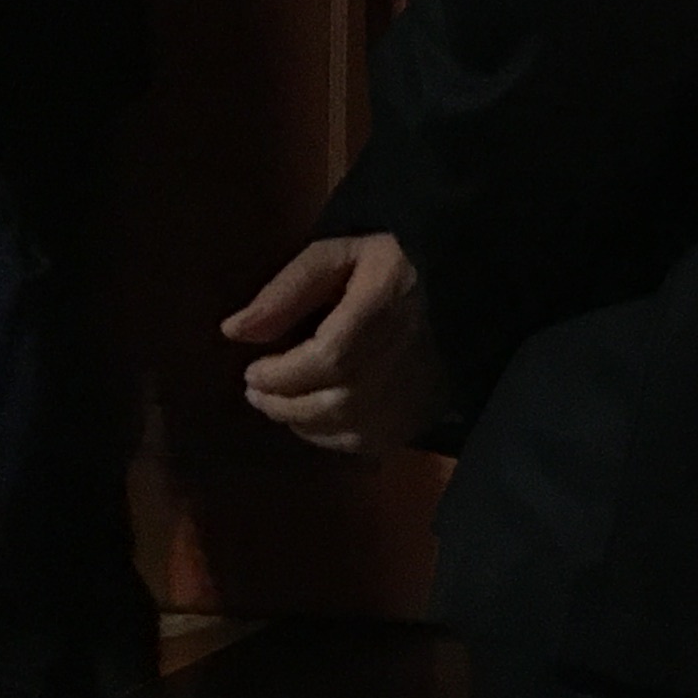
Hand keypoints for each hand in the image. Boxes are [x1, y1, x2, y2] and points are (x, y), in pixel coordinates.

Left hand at [224, 233, 441, 456]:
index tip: (252, 371)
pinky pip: (368, 443)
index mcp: (383, 310)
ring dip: (303, 422)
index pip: (326, 359)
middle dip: (282, 403)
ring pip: (347, 429)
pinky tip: (321, 416)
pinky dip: (333, 437)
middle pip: (332, 402)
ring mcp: (417, 392)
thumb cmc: (392, 262)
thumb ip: (287, 290)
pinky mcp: (423, 412)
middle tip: (257, 390)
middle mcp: (404, 358)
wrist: (464, 281)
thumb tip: (233, 332)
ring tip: (283, 402)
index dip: (281, 374)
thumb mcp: (337, 254)